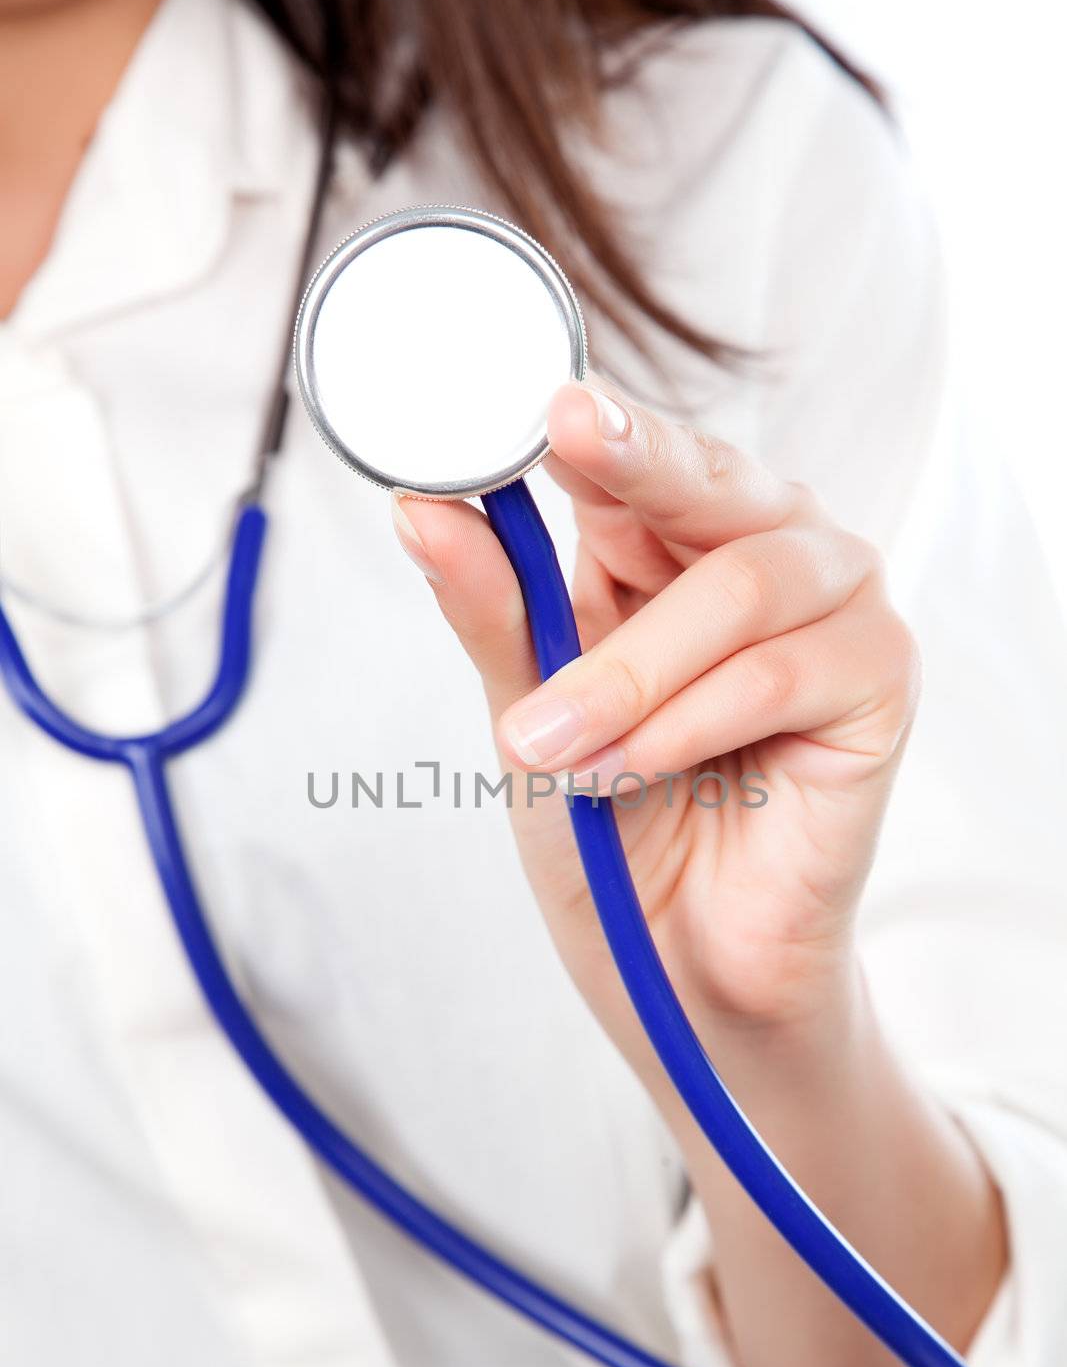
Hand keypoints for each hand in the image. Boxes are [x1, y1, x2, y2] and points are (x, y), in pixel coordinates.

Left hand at [392, 374, 919, 1069]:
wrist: (677, 963)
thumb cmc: (609, 825)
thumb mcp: (527, 713)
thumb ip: (496, 614)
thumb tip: (422, 511)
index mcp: (672, 545)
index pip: (632, 459)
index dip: (592, 427)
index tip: (542, 402)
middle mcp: (764, 552)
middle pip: (707, 480)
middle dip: (637, 463)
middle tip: (570, 431)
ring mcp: (834, 609)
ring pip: (740, 585)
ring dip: (631, 673)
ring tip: (556, 750)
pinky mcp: (881, 680)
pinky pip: (780, 674)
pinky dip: (691, 722)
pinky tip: (635, 769)